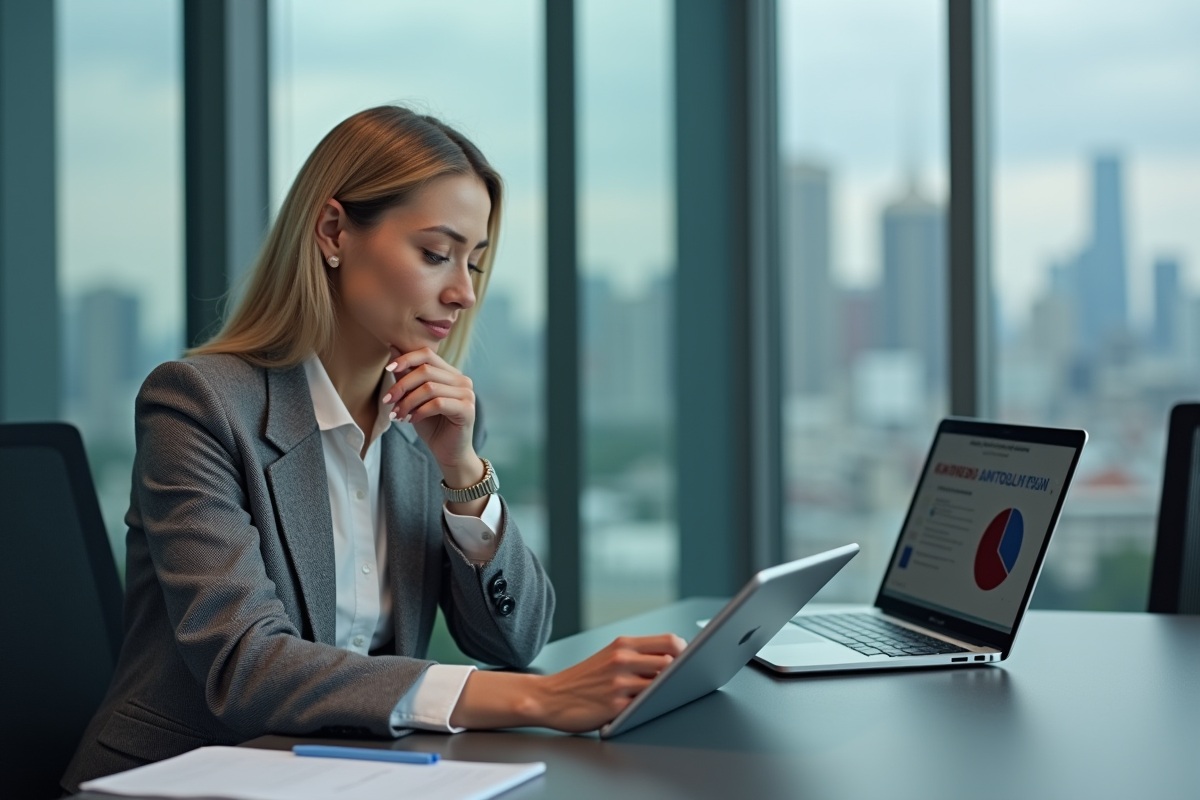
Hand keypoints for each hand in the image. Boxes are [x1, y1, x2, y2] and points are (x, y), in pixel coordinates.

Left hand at [383, 346, 476, 473]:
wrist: (448, 453)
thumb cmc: (432, 425)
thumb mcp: (414, 398)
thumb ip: (407, 375)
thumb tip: (392, 348)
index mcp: (450, 373)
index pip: (427, 354)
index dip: (406, 358)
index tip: (387, 370)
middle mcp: (462, 380)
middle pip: (426, 370)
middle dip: (402, 385)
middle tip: (387, 400)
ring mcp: (467, 394)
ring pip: (430, 388)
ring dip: (408, 402)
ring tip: (397, 415)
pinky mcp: (467, 409)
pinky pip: (438, 403)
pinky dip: (420, 412)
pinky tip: (411, 420)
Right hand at [448, 634, 687, 731]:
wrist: (549, 697)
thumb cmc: (583, 679)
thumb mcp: (609, 657)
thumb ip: (638, 655)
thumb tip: (675, 659)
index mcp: (622, 645)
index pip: (669, 640)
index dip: (686, 651)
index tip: (692, 660)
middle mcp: (622, 660)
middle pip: (671, 662)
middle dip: (683, 673)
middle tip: (686, 681)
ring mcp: (619, 683)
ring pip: (662, 684)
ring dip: (670, 691)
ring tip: (672, 695)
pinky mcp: (615, 706)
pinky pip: (646, 706)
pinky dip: (652, 707)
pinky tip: (652, 708)